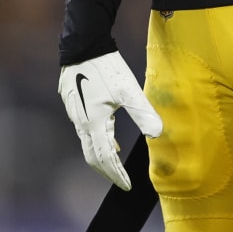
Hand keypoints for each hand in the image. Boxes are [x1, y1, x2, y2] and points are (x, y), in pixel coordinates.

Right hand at [58, 51, 162, 189]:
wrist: (83, 44)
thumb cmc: (106, 67)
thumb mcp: (129, 90)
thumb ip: (143, 113)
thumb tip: (157, 134)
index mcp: (93, 123)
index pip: (104, 159)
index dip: (116, 175)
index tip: (127, 186)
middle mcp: (81, 122)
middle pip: (92, 156)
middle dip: (107, 171)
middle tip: (121, 181)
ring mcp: (75, 113)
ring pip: (88, 143)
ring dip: (102, 156)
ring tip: (117, 165)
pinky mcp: (74, 103)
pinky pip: (86, 130)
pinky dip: (98, 140)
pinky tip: (110, 137)